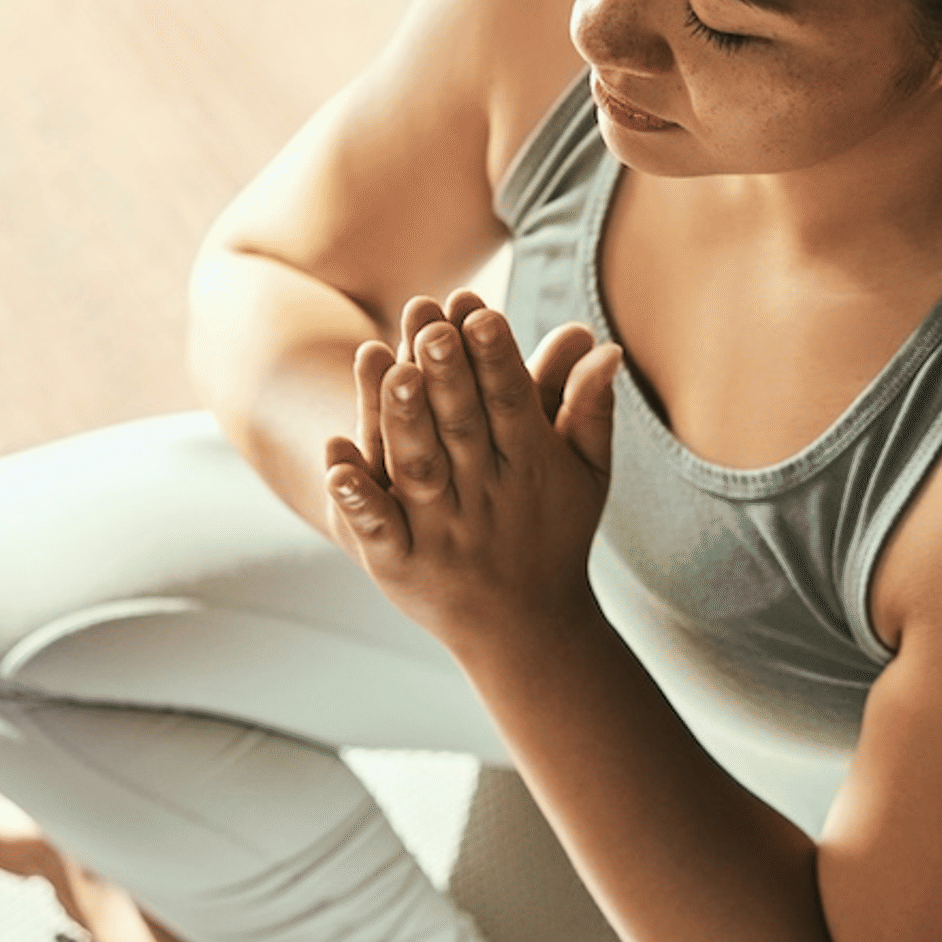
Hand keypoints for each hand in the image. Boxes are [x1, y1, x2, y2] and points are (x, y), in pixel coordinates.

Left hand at [324, 291, 620, 649]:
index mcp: (530, 469)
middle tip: (428, 322)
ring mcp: (441, 532)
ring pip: (419, 471)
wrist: (526, 630)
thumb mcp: (587, 475)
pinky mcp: (401, 564)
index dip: (497, 359)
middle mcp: (485, 498)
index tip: (479, 311)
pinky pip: (376, 528)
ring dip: (402, 422)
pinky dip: (357, 498)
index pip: (513, 404)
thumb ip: (590, 410)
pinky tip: (333, 458)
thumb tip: (608, 347)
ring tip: (385, 368)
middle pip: (463, 427)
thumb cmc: (554, 535)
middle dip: (447, 375)